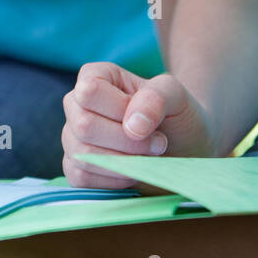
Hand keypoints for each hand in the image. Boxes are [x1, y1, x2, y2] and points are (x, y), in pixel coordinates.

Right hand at [63, 63, 216, 188]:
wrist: (184, 150)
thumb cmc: (176, 117)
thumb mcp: (176, 96)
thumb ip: (156, 98)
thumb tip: (132, 126)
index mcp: (95, 76)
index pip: (89, 91)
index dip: (120, 110)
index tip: (147, 121)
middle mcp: (77, 104)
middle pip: (84, 125)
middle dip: (127, 142)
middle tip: (157, 143)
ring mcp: (73, 137)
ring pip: (83, 155)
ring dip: (124, 163)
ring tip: (148, 157)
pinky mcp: (76, 167)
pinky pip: (81, 178)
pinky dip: (114, 180)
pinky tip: (134, 172)